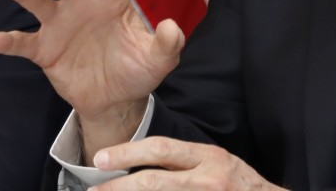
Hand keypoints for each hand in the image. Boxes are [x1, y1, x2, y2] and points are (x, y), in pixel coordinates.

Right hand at [0, 0, 184, 155]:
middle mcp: (82, 4)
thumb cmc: (138, 69)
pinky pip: (22, 43)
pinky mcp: (44, 49)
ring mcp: (60, 25)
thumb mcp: (159, 59)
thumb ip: (167, 43)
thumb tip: (171, 27)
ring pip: (40, 3)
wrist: (115, 98)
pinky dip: (7, 41)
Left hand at [90, 138, 282, 189]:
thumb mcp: (218, 164)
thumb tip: (144, 168)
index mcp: (209, 157)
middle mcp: (208, 178)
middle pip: (153, 181)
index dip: (128, 153)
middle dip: (118, 186)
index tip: (102, 159)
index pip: (161, 149)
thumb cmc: (242, 186)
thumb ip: (186, 163)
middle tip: (93, 189)